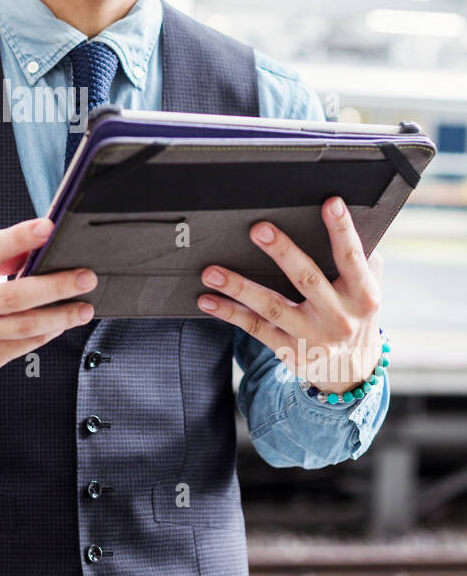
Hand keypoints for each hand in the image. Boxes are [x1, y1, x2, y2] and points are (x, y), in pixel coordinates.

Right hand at [0, 218, 96, 377]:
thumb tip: (39, 246)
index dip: (19, 238)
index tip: (48, 227)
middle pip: (15, 295)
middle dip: (56, 285)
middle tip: (86, 277)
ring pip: (25, 325)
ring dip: (61, 315)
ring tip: (85, 307)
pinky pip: (26, 344)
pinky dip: (49, 332)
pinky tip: (64, 322)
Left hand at [196, 196, 383, 389]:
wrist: (350, 372)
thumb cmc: (354, 315)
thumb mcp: (368, 290)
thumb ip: (363, 260)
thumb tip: (349, 222)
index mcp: (363, 294)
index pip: (352, 257)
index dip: (342, 230)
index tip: (330, 203)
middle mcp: (339, 317)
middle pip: (307, 279)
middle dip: (282, 252)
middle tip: (258, 229)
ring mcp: (313, 337)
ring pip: (272, 307)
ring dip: (239, 287)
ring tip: (211, 272)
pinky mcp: (290, 351)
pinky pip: (256, 329)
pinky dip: (229, 313)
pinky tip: (207, 299)